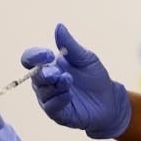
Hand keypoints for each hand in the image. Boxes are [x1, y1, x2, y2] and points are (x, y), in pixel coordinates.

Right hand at [21, 24, 130, 139]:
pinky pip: (51, 107)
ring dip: (55, 85)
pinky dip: (59, 99)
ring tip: (68, 80)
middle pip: (35, 76)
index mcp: (49, 65)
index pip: (30, 59)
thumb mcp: (85, 58)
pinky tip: (68, 94)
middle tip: (57, 72)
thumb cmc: (94, 77)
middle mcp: (45, 82)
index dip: (34, 56)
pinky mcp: (58, 113)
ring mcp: (50, 98)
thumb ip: (70, 45)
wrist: (110, 99)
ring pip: (43, 92)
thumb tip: (59, 26)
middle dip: (44, 73)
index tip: (47, 54)